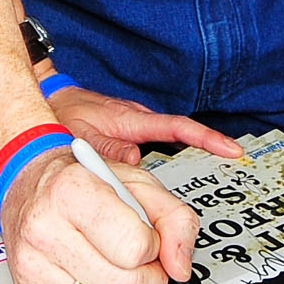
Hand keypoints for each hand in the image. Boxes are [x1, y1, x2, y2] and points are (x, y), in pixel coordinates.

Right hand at [0, 143, 194, 283]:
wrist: (26, 183)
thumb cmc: (81, 181)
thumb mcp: (137, 182)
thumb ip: (174, 218)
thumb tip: (180, 266)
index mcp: (72, 191)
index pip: (134, 248)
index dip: (152, 246)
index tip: (146, 236)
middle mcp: (45, 228)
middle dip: (147, 276)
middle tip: (140, 258)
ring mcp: (33, 263)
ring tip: (116, 264)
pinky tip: (94, 273)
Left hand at [44, 83, 244, 169]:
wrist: (50, 100)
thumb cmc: (64, 115)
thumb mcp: (81, 134)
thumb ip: (106, 148)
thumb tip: (135, 159)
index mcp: (131, 119)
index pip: (177, 127)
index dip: (207, 138)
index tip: (232, 149)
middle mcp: (139, 119)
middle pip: (179, 135)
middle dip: (204, 146)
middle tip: (230, 158)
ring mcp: (136, 125)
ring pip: (162, 146)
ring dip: (172, 161)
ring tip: (187, 170)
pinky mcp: (130, 133)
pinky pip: (150, 147)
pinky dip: (153, 165)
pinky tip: (149, 183)